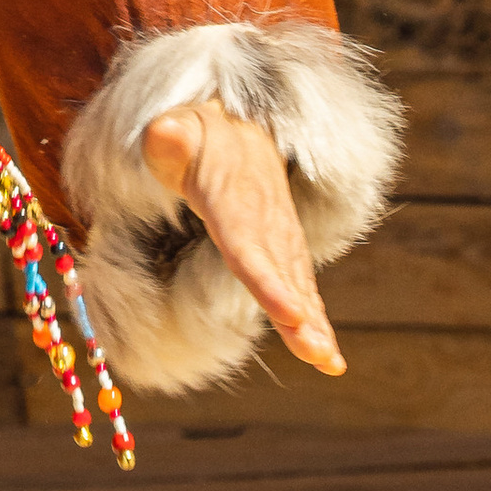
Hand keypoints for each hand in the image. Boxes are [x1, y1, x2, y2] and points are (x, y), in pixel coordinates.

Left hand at [139, 100, 345, 376]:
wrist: (237, 128)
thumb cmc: (197, 136)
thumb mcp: (176, 131)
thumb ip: (169, 137)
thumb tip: (163, 133)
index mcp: (233, 203)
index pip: (249, 247)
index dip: (269, 282)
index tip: (291, 314)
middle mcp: (265, 224)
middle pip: (282, 277)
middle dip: (300, 317)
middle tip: (316, 353)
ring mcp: (280, 239)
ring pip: (299, 287)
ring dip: (314, 326)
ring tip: (328, 363)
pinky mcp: (284, 251)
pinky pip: (302, 289)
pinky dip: (316, 321)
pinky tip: (327, 357)